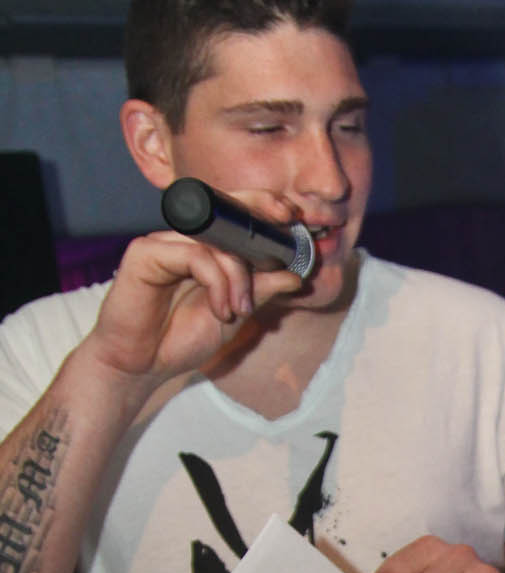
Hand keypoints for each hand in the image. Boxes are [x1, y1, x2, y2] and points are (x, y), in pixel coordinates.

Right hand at [88, 229, 302, 395]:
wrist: (141, 366)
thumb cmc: (179, 340)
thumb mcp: (233, 315)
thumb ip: (258, 292)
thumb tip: (294, 276)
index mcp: (202, 249)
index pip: (232, 214)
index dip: (262, 206)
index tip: (292, 216)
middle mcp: (182, 240)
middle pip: (223, 211)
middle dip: (258, 214)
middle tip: (284, 229)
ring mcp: (162, 243)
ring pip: (214, 242)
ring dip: (238, 277)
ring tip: (238, 310)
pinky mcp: (145, 252)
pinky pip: (195, 256)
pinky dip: (217, 283)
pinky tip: (221, 311)